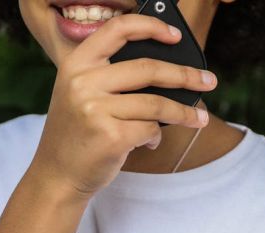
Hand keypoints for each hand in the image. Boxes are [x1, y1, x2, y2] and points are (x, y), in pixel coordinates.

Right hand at [28, 13, 217, 199]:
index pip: (117, 29)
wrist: (56, 174)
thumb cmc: (77, 132)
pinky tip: (150, 141)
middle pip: (147, 68)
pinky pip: (150, 129)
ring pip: (156, 104)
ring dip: (184, 113)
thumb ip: (109, 75)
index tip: (175, 35)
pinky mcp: (111, 137)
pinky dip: (156, 136)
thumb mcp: (79, 93)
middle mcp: (82, 83)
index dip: (150, 26)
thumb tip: (168, 68)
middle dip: (185, 75)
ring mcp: (95, 110)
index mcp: (75, 64)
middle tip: (208, 81)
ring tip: (199, 119)